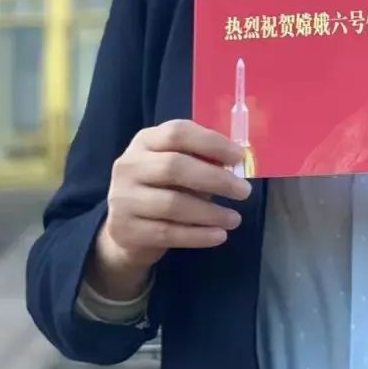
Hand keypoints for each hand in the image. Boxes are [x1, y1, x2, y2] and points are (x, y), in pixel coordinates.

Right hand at [94, 120, 251, 287]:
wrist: (127, 230)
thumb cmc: (163, 189)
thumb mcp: (179, 168)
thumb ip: (202, 161)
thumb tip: (236, 163)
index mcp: (145, 141)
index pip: (177, 132)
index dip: (211, 142)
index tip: (239, 157)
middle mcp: (129, 165)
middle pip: (174, 167)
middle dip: (215, 179)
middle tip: (244, 191)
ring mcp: (123, 198)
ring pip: (172, 204)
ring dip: (210, 212)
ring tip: (235, 219)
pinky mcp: (126, 230)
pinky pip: (168, 233)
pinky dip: (198, 235)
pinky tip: (219, 236)